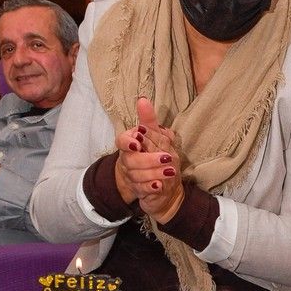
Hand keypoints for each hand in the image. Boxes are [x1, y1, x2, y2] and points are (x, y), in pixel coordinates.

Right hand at [114, 97, 184, 221]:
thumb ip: (148, 120)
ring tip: (169, 171)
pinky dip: (151, 188)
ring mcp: (130, 176)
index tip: (137, 143)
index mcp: (129, 144)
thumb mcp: (154, 135)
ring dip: (154, 173)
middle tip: (166, 158)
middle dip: (148, 160)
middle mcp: (127, 160)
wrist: (157, 180)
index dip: (128, 143)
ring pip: (136, 176)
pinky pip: (141, 190)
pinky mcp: (137, 190)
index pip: (121, 142)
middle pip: (131, 160)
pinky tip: (160, 185)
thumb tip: (143, 100)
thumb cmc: (154, 153)